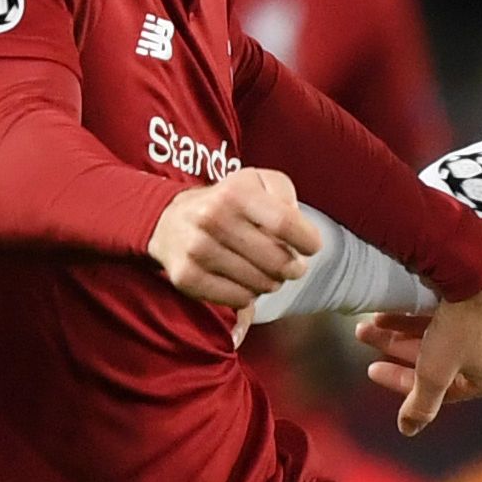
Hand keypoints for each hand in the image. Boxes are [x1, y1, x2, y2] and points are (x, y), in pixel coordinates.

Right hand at [148, 167, 324, 311]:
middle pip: (278, 261)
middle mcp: (212, 218)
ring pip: (261, 284)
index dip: (308, 241)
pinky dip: (249, 295)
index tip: (311, 247)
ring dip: (271, 282)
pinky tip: (243, 281)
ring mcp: (196, 249)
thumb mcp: (258, 182)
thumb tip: (299, 230)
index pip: (285, 224)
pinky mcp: (186, 276)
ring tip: (264, 270)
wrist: (170, 221)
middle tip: (289, 264)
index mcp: (235, 193)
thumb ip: (285, 194)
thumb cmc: (228, 203)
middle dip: (293, 267)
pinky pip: (239, 299)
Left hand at [360, 257, 481, 432]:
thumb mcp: (434, 370)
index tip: (371, 367)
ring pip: (459, 327)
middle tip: (370, 334)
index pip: (440, 388)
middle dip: (403, 348)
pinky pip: (478, 299)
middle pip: (448, 356)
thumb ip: (422, 403)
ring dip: (416, 325)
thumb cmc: (461, 323)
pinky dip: (448, 302)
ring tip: (381, 316)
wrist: (481, 265)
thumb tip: (409, 430)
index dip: (401, 379)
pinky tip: (426, 294)